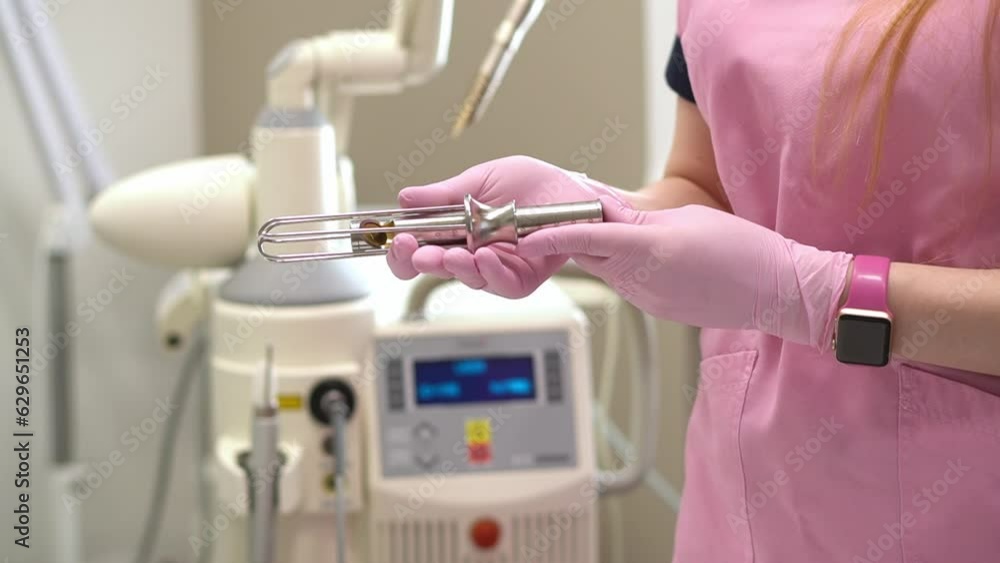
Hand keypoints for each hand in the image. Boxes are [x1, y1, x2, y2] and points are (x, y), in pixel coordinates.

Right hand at [386, 155, 626, 297]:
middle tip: (413, 251)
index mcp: (456, 229)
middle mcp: (472, 252)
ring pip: (466, 278)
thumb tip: (405, 199)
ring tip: (447, 255)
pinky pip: (502, 284)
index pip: (420, 248)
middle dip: (419, 261)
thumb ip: (444, 194)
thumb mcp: (482, 179)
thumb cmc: (532, 183)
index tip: (397, 240)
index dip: (403, 251)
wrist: (573, 190)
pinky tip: (484, 257)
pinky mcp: (522, 278)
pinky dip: (491, 272)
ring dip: (453, 268)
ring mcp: (496, 267)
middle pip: (436, 268)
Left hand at [518, 197, 853, 347]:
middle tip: (560, 213)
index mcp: (648, 250)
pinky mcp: (658, 309)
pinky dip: (621, 265)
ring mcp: (648, 299)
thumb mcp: (688, 218)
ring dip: (597, 250)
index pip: (585, 238)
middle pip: (588, 254)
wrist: (780, 294)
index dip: (551, 232)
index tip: (524, 230)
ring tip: (608, 226)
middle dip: (571, 235)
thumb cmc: (744, 251)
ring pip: (606, 269)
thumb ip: (638, 216)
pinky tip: (637, 253)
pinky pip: (627, 283)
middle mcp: (640, 281)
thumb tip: (603, 208)